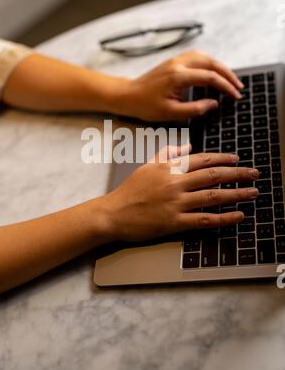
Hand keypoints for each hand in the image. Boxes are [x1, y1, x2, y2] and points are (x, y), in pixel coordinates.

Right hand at [101, 152, 258, 242]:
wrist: (113, 213)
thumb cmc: (130, 190)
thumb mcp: (147, 165)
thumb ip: (168, 153)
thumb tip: (188, 147)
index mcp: (169, 168)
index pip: (202, 159)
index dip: (223, 158)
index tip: (237, 159)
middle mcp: (175, 183)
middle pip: (213, 175)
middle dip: (237, 173)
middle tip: (254, 173)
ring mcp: (175, 203)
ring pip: (212, 196)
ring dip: (236, 194)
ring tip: (252, 192)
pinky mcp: (174, 222)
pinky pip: (204, 219)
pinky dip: (223, 217)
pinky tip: (238, 215)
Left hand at [121, 50, 243, 121]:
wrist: (128, 95)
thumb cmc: (146, 105)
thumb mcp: (171, 113)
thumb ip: (195, 109)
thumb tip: (213, 103)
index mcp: (178, 76)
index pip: (210, 77)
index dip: (226, 87)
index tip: (235, 96)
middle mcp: (178, 64)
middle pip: (211, 62)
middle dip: (228, 74)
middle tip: (238, 86)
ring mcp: (175, 60)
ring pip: (205, 56)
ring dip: (220, 66)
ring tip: (229, 79)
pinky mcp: (173, 61)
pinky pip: (196, 56)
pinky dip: (209, 62)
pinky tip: (213, 70)